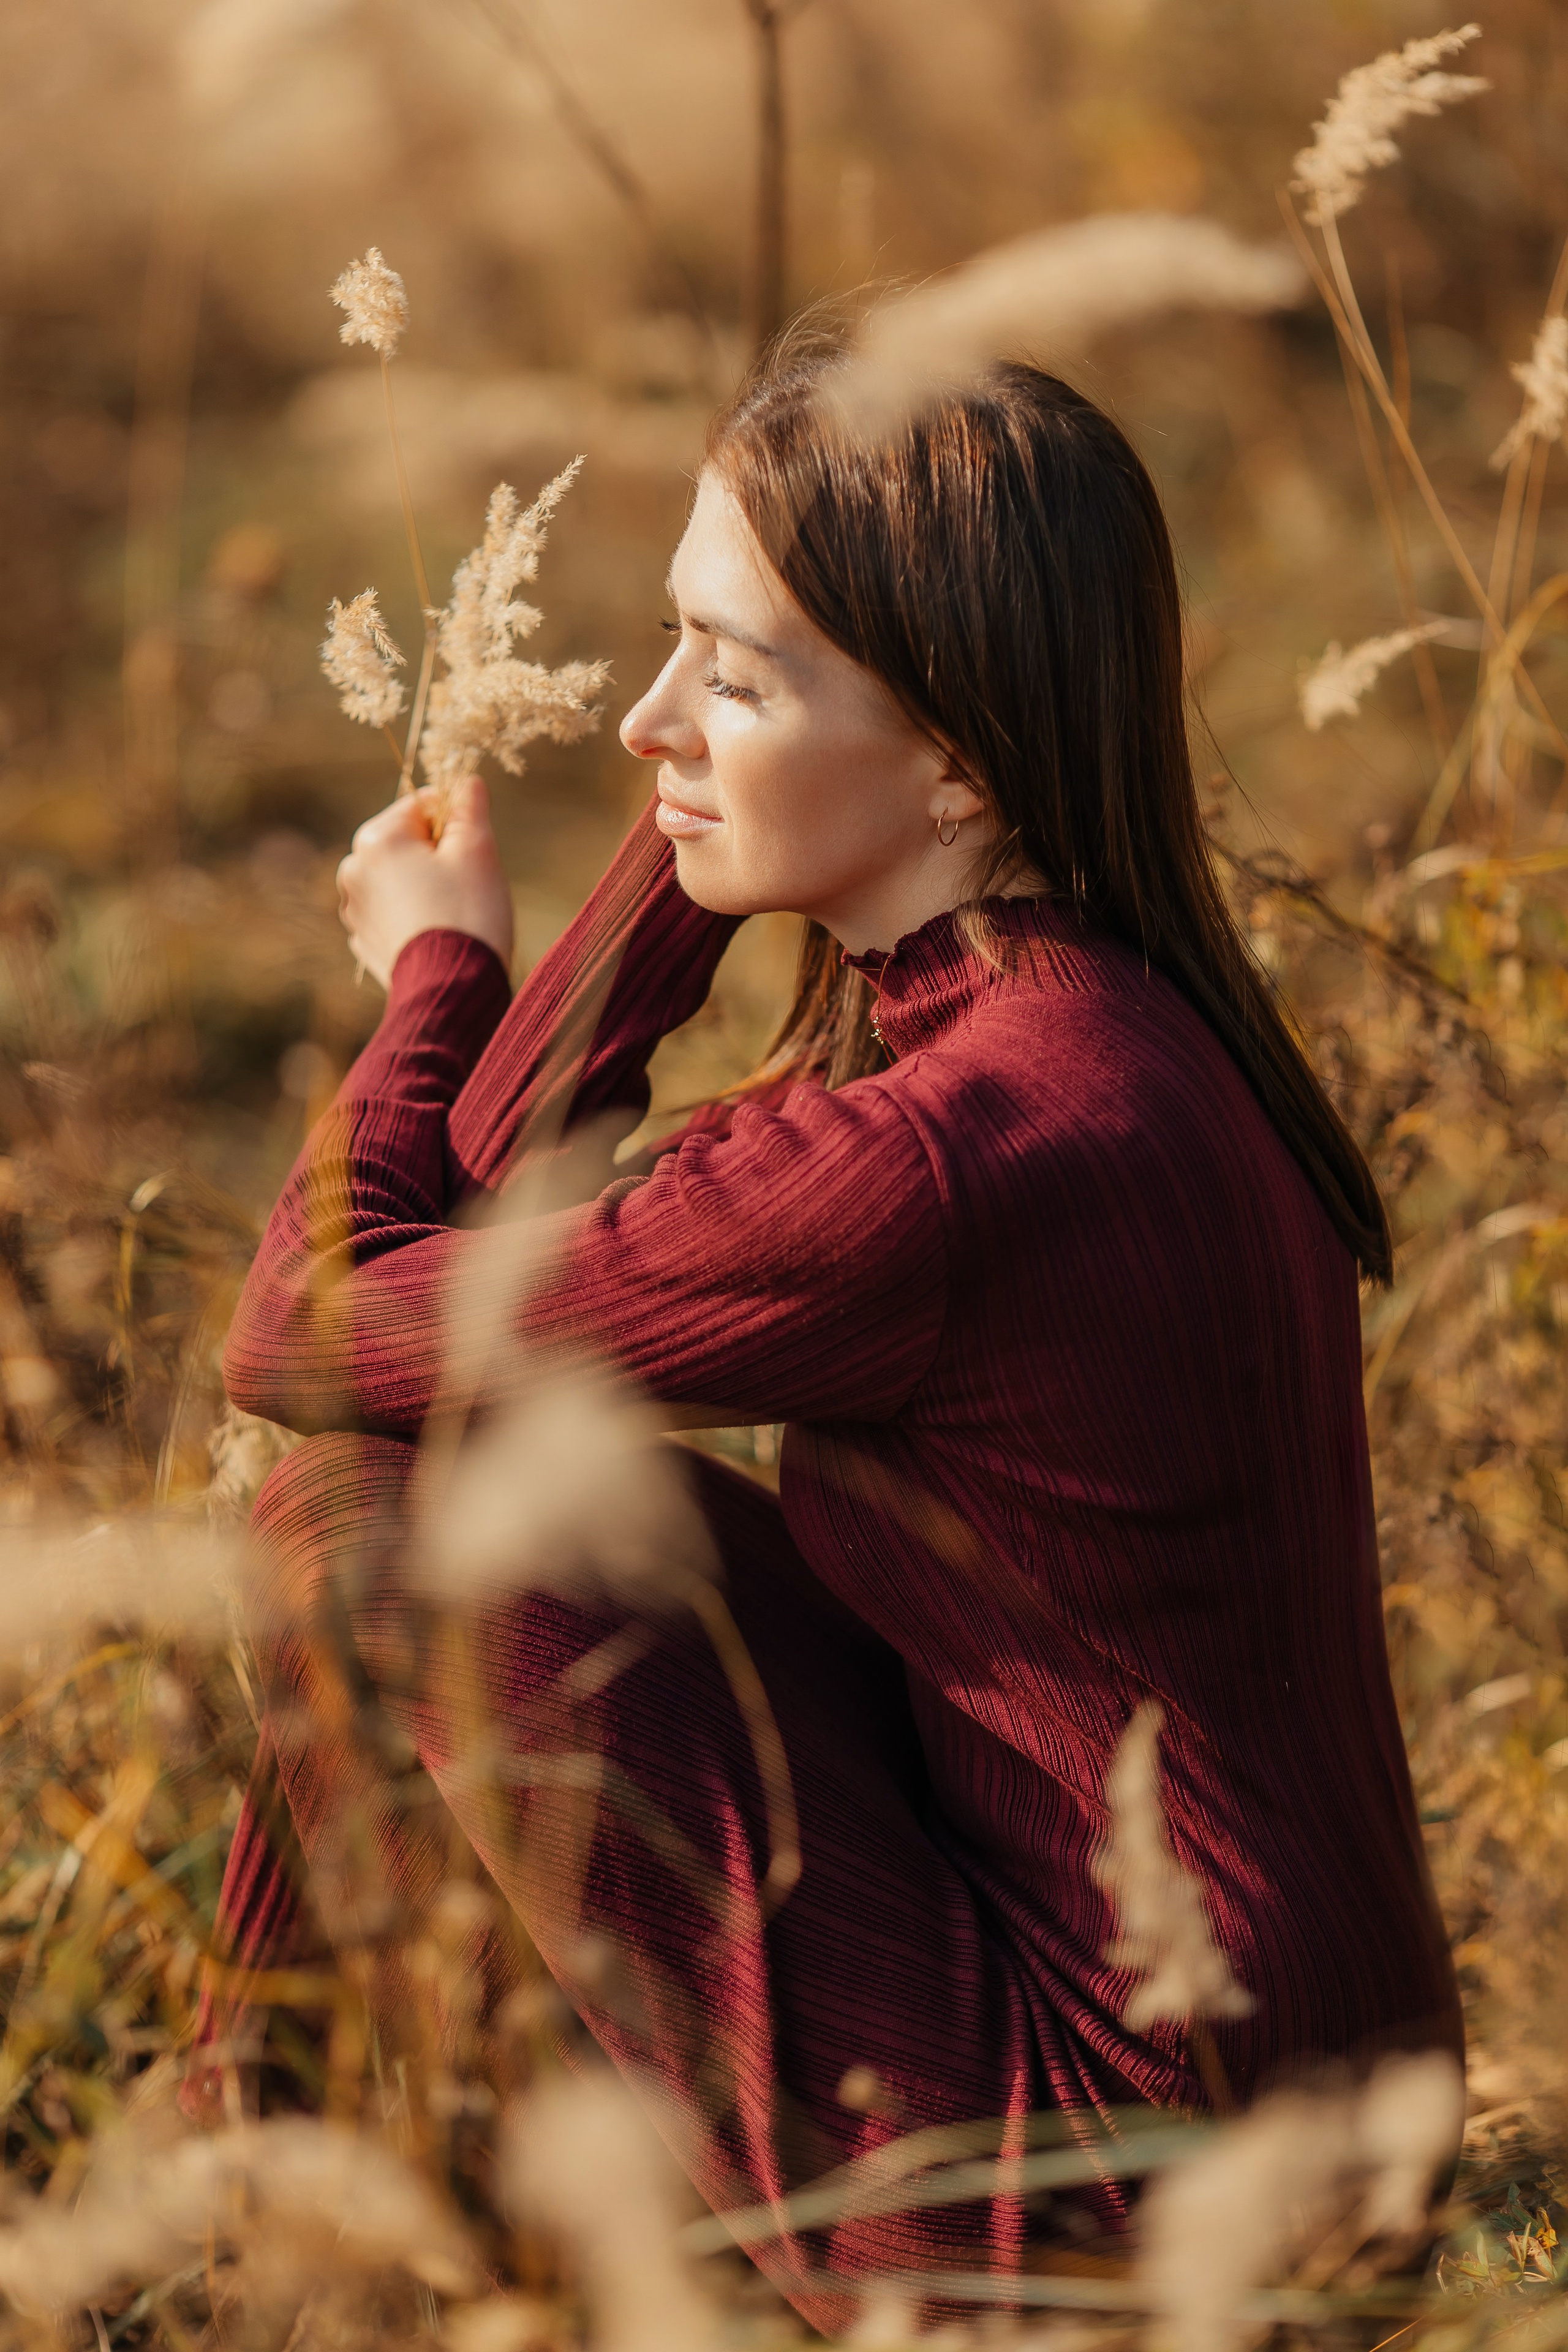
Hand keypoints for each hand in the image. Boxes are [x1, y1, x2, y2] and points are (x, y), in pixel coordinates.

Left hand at [336, 778, 514, 989]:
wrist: (450, 990)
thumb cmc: (467, 915)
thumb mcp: (478, 851)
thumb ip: (470, 807)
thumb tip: (465, 780)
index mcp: (377, 839)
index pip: (421, 804)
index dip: (455, 820)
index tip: (474, 848)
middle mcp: (353, 869)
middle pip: (405, 841)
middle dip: (437, 855)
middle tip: (467, 885)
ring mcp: (354, 908)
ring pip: (398, 878)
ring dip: (424, 885)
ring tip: (452, 913)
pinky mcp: (364, 940)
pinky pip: (392, 913)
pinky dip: (413, 916)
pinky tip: (436, 935)